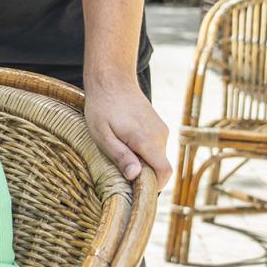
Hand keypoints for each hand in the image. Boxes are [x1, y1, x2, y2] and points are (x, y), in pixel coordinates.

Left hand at [84, 74, 171, 188]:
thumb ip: (120, 156)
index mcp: (146, 139)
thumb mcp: (102, 135)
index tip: (135, 188)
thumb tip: (135, 177)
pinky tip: (125, 140)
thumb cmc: (102, 107)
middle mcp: (159, 135)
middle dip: (143, 173)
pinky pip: (155, 147)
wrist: (112, 79)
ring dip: (142, 160)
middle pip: (160, 166)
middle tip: (119, 168)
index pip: (164, 172)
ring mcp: (161, 129)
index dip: (154, 186)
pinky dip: (143, 151)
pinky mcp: (158, 125)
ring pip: (157, 157)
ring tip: (120, 148)